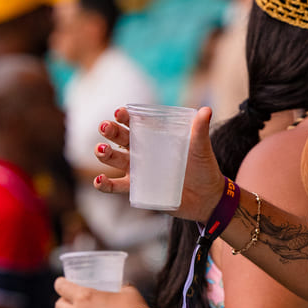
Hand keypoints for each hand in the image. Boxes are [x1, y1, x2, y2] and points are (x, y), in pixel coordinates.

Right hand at [94, 105, 224, 222]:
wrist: (207, 197)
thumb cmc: (203, 168)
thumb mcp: (201, 148)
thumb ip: (200, 130)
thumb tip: (205, 110)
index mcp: (155, 137)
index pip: (137, 123)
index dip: (126, 117)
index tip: (120, 112)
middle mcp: (143, 152)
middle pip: (122, 139)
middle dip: (111, 131)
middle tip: (105, 126)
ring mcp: (139, 170)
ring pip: (116, 160)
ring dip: (104, 154)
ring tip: (100, 149)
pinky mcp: (139, 189)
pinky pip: (117, 187)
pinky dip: (105, 184)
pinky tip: (99, 180)